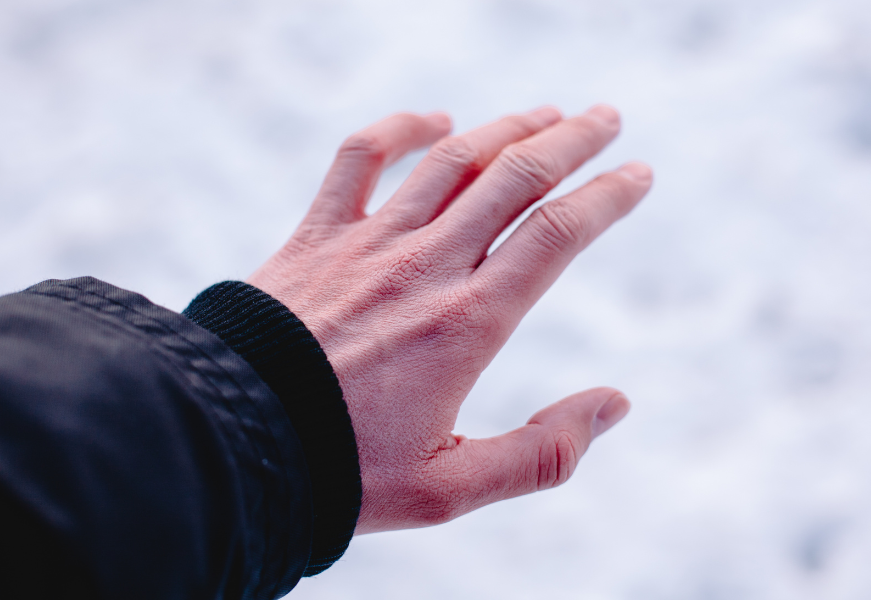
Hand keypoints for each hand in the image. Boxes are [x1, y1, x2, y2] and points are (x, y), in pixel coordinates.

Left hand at [247, 105, 652, 533]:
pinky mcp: (316, 234)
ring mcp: (368, 242)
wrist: (231, 440)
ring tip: (546, 113)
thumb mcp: (451, 487)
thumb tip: (617, 404)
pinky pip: (361, 157)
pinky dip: (402, 129)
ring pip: (452, 160)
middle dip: (571, 141)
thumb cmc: (342, 470)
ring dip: (506, 129)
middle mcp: (425, 267)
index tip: (639, 173)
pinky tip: (435, 121)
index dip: (607, 196)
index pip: (556, 234)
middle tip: (607, 118)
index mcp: (467, 322)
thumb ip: (542, 453)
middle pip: (515, 177)